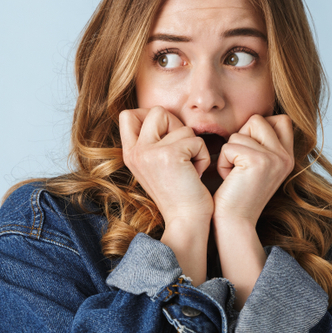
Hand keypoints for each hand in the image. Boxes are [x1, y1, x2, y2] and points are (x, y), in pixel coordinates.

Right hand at [119, 106, 212, 282]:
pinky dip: (203, 156)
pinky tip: (196, 174)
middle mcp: (135, 151)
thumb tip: (162, 116)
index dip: (150, 116)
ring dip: (193, 145)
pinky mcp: (170, 154)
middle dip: (176, 126)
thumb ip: (152, 143)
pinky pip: (196, 140)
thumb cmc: (178, 194)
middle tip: (182, 151)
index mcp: (129, 153)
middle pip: (156, 111)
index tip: (166, 136)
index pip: (128, 114)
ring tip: (189, 168)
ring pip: (182, 126)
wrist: (186, 221)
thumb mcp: (154, 166)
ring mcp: (150, 151)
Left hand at [212, 114, 294, 225]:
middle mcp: (285, 156)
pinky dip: (222, 162)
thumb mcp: (257, 166)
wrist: (234, 222)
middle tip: (238, 162)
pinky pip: (229, 146)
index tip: (247, 151)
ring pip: (241, 132)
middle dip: (241, 136)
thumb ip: (262, 144)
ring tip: (234, 173)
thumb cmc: (237, 194)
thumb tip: (253, 120)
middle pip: (258, 119)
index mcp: (288, 157)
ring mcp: (274, 158)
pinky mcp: (258, 161)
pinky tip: (228, 179)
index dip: (258, 127)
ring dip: (229, 151)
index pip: (281, 119)